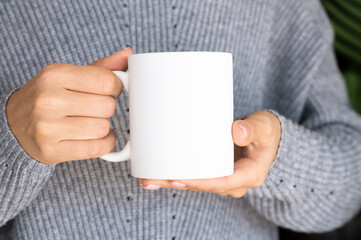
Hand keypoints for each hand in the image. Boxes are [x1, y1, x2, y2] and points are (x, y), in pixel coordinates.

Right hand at [5, 48, 132, 163]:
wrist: (14, 124)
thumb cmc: (50, 97)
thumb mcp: (69, 76)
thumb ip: (101, 67)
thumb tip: (128, 54)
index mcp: (54, 74)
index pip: (106, 81)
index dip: (116, 87)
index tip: (109, 91)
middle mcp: (48, 99)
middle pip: (107, 106)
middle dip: (107, 108)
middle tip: (95, 109)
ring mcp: (47, 127)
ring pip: (103, 128)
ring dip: (104, 128)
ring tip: (92, 123)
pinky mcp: (51, 151)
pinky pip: (97, 148)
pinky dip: (104, 144)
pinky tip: (96, 138)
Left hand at [139, 111, 280, 197]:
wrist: (267, 138)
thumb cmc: (267, 132)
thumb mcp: (265, 127)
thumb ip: (253, 128)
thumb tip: (236, 132)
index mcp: (249, 175)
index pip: (221, 183)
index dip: (198, 183)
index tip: (176, 179)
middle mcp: (234, 181)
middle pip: (202, 186)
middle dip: (175, 184)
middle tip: (150, 180)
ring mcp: (223, 177)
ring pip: (196, 183)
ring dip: (171, 182)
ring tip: (147, 178)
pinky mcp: (214, 171)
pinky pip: (195, 177)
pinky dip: (177, 175)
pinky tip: (158, 173)